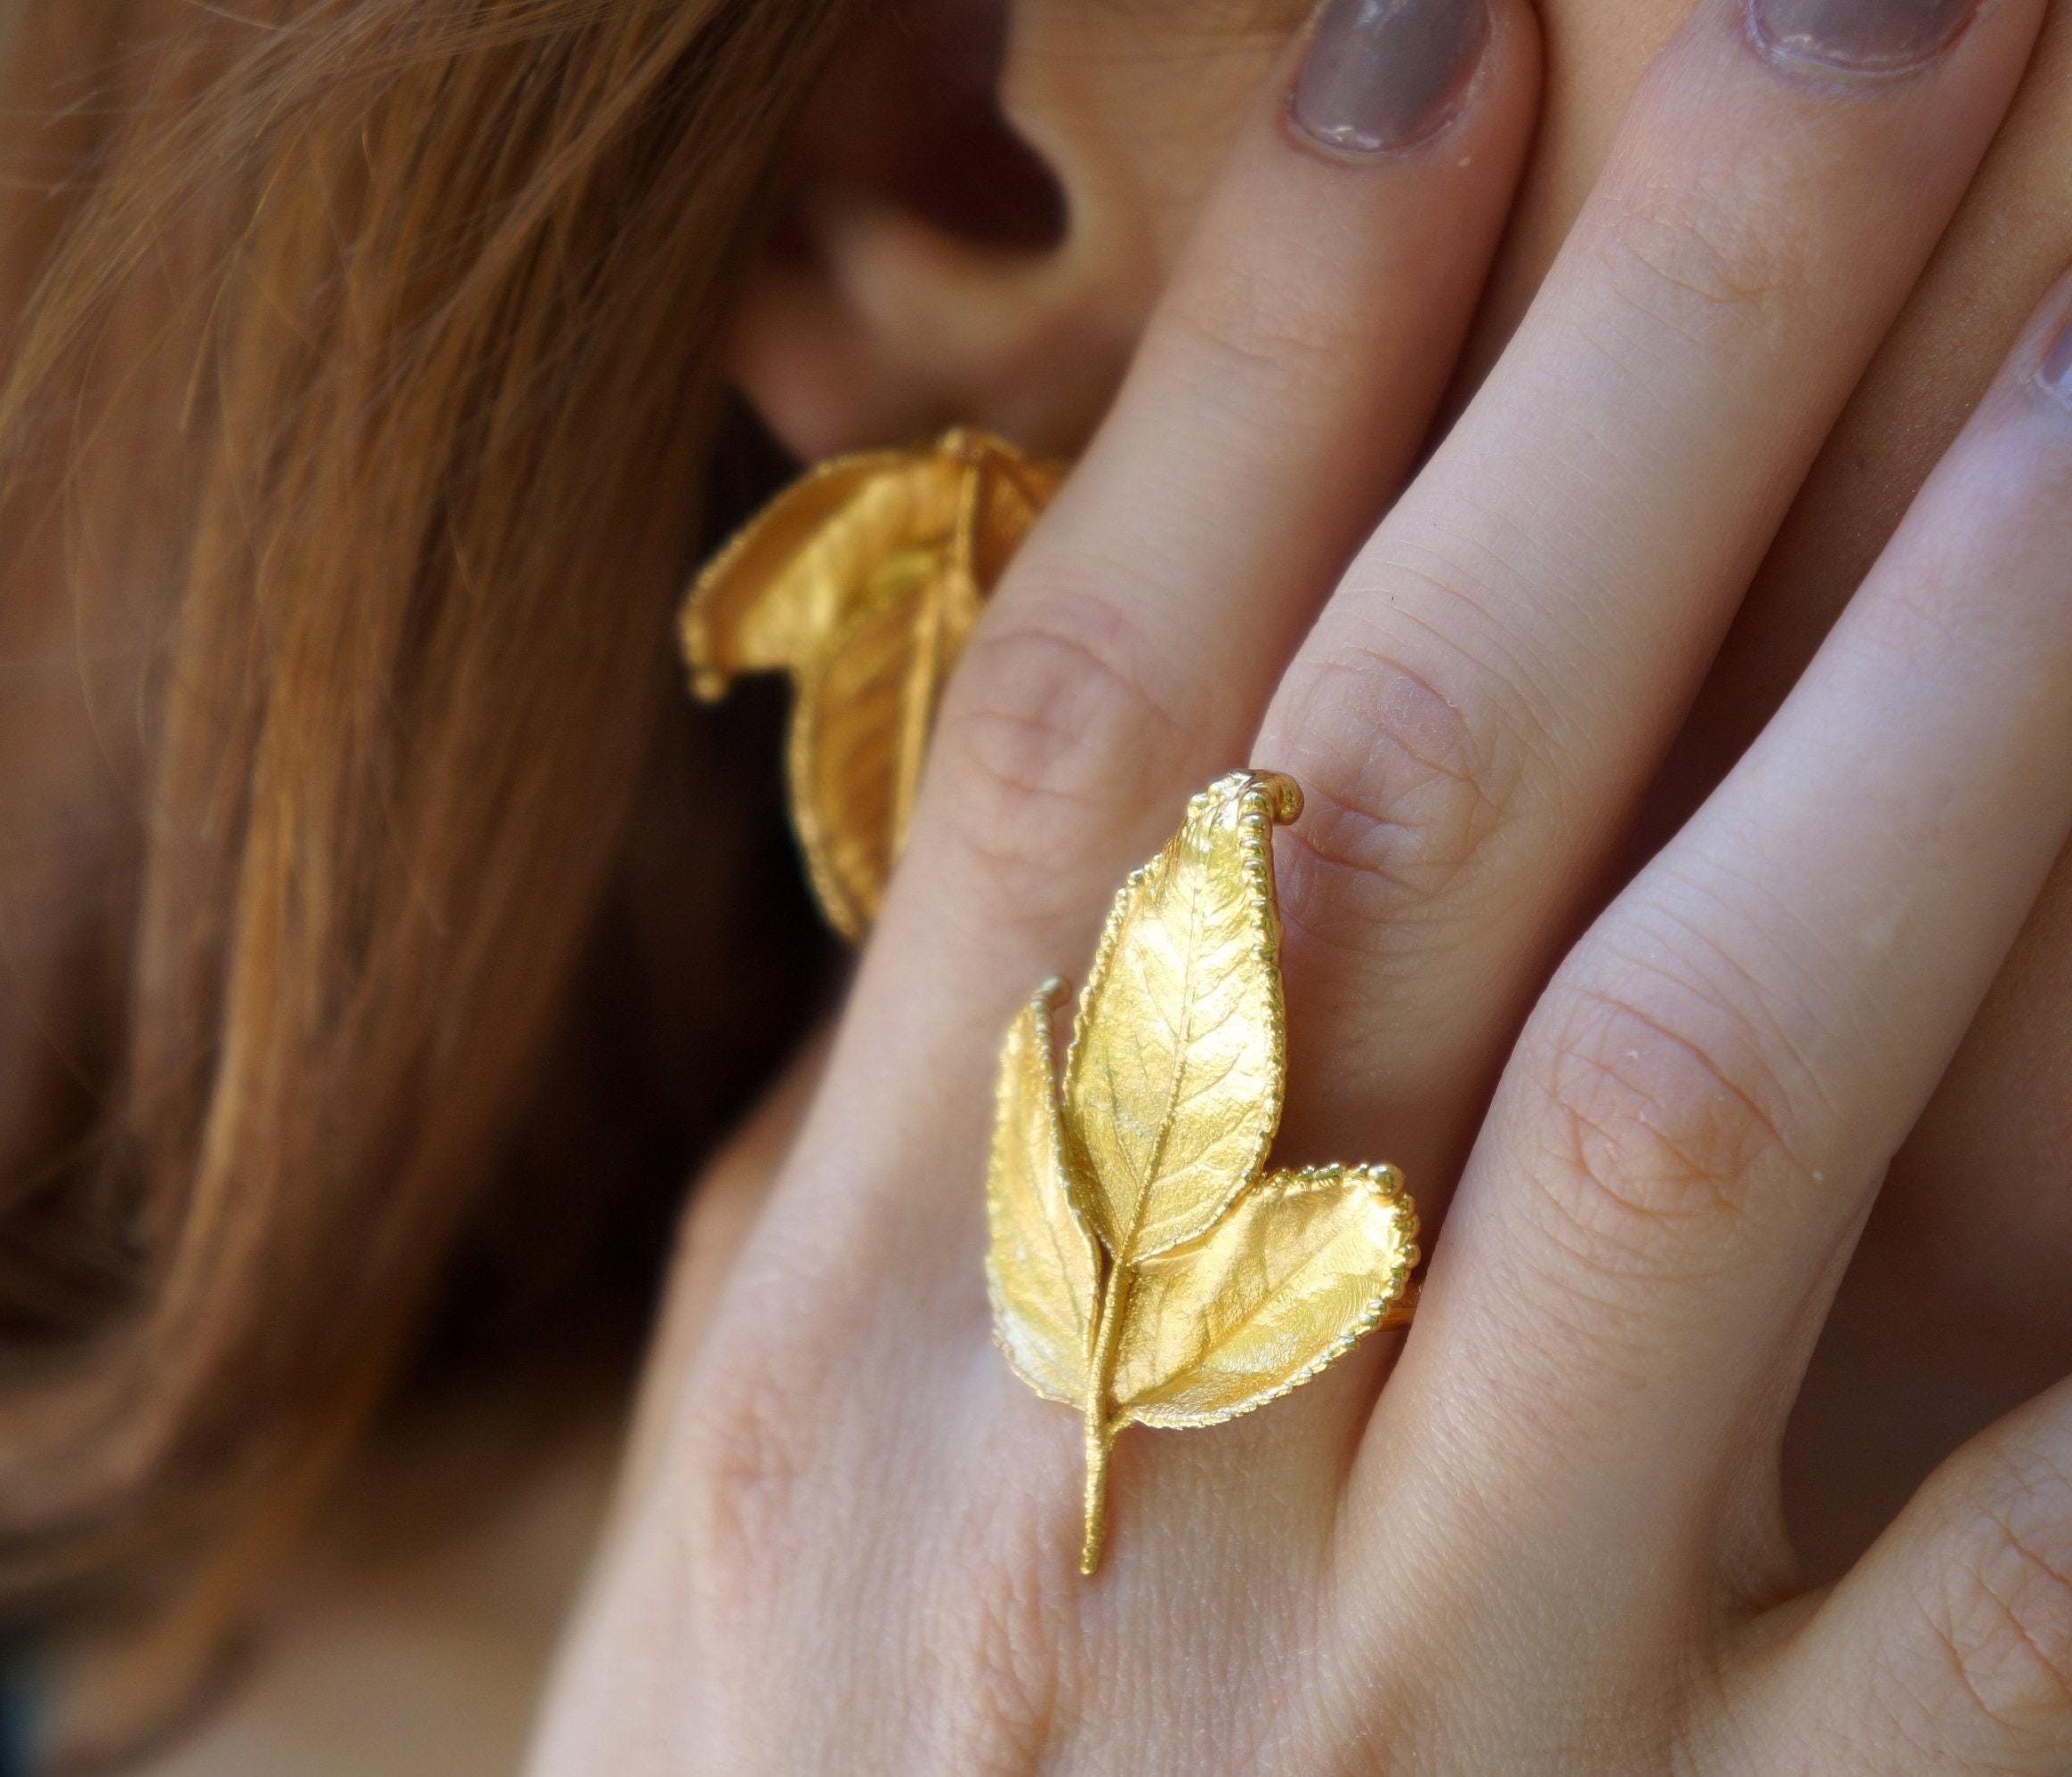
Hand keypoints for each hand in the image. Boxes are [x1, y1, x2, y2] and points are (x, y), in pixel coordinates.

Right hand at [531, 0, 2071, 1768]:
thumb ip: (910, 1133)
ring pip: (1713, 1085)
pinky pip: (2011, 1565)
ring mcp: (1432, 1668)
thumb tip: (1051, 790)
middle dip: (1645, 345)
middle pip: (1405, 792)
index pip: (1087, 722)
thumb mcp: (756, 1469)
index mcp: (881, 1309)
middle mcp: (1140, 1434)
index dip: (1269, 343)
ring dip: (1948, 687)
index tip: (1451, 13)